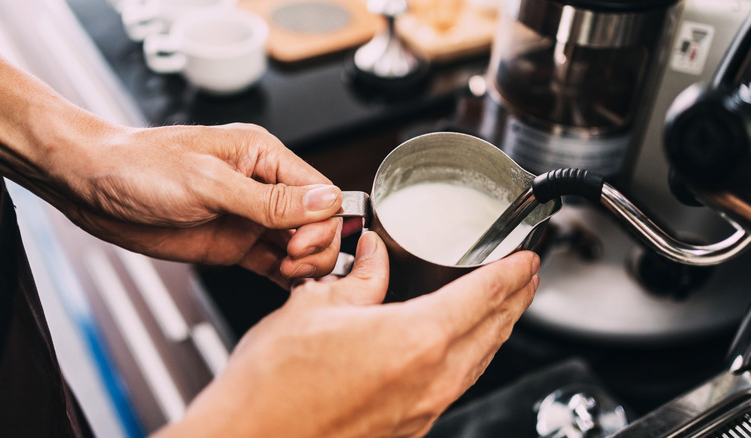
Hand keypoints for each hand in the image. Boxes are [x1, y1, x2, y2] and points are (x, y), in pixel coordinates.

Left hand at [0, 34, 342, 285]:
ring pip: (301, 245)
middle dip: (316, 246)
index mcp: (264, 157)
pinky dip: (288, 277)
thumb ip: (268, 199)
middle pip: (317, 222)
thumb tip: (325, 202)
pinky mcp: (234, 245)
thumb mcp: (209, 183)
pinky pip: (274, 263)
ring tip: (288, 274)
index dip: (321, 222)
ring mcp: (249, 219)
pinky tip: (288, 285)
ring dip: (305, 264)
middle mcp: (263, 187)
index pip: (319, 191)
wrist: (93, 187)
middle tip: (292, 262)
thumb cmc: (141, 167)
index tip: (299, 244)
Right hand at [158, 233, 540, 437]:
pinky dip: (465, 359)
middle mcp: (430, 382)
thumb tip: (374, 255)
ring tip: (500, 309)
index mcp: (416, 341)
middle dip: (513, 301)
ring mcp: (421, 412)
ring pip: (476, 363)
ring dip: (494, 331)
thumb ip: (359, 278)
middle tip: (525, 279)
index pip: (483, 297)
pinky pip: (452, 386)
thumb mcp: (317, 306)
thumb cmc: (274, 385)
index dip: (512, 273)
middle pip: (491, 332)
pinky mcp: (405, 431)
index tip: (528, 258)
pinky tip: (454, 350)